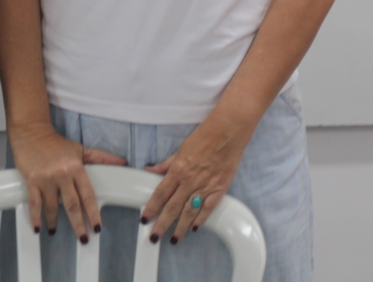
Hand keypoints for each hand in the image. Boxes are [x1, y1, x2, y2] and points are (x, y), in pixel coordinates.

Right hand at [7, 122, 127, 242]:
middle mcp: (62, 174)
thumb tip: (122, 162)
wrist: (31, 132)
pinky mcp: (31, 180)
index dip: (93, 214)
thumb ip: (101, 158)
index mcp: (76, 168)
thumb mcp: (80, 149)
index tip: (97, 228)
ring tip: (54, 231)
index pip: (88, 195)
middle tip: (83, 239)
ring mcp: (46, 178)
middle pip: (72, 205)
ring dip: (54, 222)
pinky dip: (35, 217)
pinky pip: (34, 202)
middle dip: (78, 224)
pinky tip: (38, 227)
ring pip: (53, 206)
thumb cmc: (56, 143)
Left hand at [141, 116, 248, 244]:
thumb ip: (167, 163)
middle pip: (172, 207)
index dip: (151, 208)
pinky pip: (208, 208)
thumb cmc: (203, 137)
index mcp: (178, 170)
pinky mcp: (219, 189)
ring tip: (173, 239)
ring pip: (189, 211)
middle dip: (162, 224)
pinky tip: (194, 228)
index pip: (160, 193)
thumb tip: (150, 169)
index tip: (145, 218)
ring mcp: (205, 186)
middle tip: (154, 237)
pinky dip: (201, 219)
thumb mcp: (180, 149)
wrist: (227, 134)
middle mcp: (190, 181)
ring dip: (180, 227)